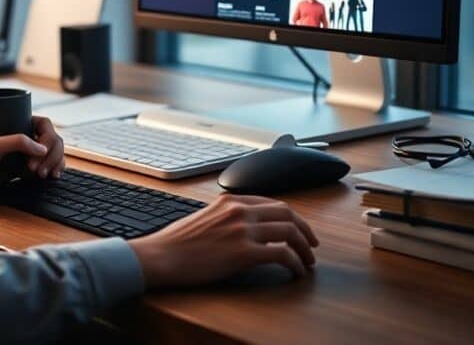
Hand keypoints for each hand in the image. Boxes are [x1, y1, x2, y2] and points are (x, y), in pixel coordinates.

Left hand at [0, 116, 64, 199]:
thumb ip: (17, 142)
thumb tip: (42, 148)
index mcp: (14, 128)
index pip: (44, 125)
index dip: (48, 139)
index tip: (41, 153)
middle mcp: (20, 140)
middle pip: (51, 141)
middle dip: (52, 155)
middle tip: (40, 172)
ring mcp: (21, 156)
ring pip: (49, 155)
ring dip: (54, 163)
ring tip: (47, 176)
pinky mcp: (19, 171)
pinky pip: (41, 168)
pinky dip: (50, 171)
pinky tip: (50, 177)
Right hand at [129, 195, 317, 287]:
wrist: (162, 256)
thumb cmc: (176, 242)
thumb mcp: (204, 218)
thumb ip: (227, 217)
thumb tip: (244, 229)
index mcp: (231, 200)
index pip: (272, 203)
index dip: (292, 217)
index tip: (298, 229)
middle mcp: (240, 210)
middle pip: (287, 213)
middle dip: (305, 230)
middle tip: (311, 245)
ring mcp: (243, 230)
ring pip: (289, 232)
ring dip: (304, 249)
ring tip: (308, 262)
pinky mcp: (244, 252)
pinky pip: (281, 254)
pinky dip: (295, 263)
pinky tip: (296, 272)